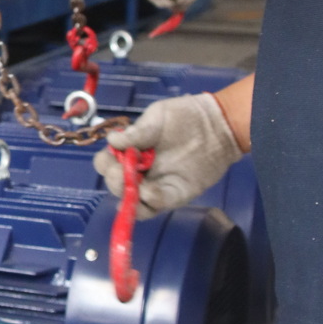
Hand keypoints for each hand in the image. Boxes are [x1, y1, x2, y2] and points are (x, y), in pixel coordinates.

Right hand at [93, 93, 241, 217]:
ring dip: (128, 198)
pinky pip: (154, 207)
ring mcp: (154, 185)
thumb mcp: (158, 117)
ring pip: (131, 203)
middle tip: (124, 172)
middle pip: (115, 184)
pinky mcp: (173, 195)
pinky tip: (150, 192)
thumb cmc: (185, 116)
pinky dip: (149, 202)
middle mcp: (138, 171)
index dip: (105, 163)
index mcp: (128, 151)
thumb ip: (138, 131)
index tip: (115, 156)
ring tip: (136, 186)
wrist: (217, 125)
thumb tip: (113, 141)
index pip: (105, 163)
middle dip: (115, 181)